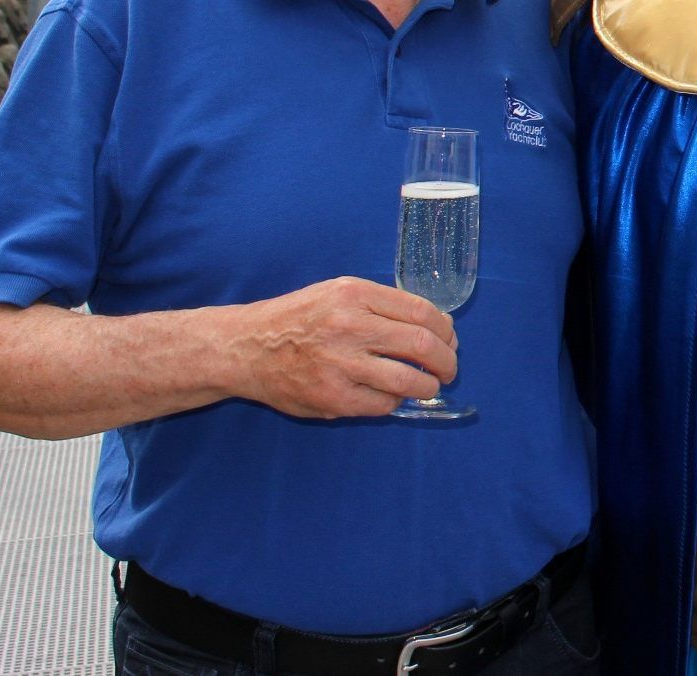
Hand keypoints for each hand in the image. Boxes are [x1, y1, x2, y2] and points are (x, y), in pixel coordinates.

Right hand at [227, 276, 457, 418]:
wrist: (248, 347)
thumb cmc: (299, 318)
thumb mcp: (339, 293)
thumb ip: (382, 306)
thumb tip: (435, 327)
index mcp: (354, 294)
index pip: (421, 312)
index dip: (445, 329)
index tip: (449, 339)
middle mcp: (349, 326)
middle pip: (421, 345)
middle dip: (446, 360)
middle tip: (449, 368)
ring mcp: (340, 364)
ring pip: (408, 380)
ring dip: (428, 386)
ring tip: (429, 386)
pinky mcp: (331, 397)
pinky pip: (382, 404)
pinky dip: (395, 402)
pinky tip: (392, 395)